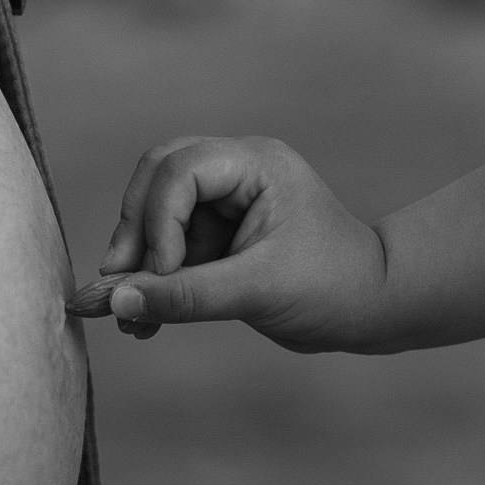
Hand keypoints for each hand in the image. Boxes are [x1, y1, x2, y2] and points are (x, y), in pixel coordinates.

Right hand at [72, 135, 391, 345]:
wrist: (371, 309)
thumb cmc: (333, 289)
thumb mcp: (258, 292)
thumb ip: (186, 296)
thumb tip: (113, 301)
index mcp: (256, 164)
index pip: (179, 171)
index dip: (158, 222)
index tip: (162, 276)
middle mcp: (237, 170)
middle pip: (156, 178)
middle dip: (135, 234)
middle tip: (118, 284)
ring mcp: (227, 200)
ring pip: (156, 214)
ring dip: (139, 264)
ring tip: (130, 319)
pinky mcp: (220, 234)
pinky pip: (169, 246)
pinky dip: (154, 280)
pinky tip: (144, 320)